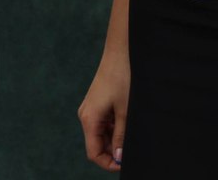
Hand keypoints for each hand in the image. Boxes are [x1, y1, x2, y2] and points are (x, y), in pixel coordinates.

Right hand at [78, 54, 128, 170]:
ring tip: (131, 133)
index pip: (94, 153)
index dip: (108, 163)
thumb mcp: (125, 111)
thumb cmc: (122, 79)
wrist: (120, 53)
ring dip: (114, 139)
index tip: (125, 164)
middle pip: (96, 145)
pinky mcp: (96, 104)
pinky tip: (127, 122)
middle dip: (112, 152)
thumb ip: (121, 136)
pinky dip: (114, 128)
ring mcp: (90, 109)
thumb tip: (119, 157)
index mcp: (89, 119)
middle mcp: (86, 115)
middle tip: (131, 151)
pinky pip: (103, 124)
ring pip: (100, 135)